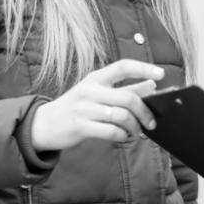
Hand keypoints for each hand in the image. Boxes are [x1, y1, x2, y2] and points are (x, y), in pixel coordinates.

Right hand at [30, 59, 164, 150]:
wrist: (44, 124)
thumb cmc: (77, 107)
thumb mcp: (97, 93)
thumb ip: (124, 89)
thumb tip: (152, 86)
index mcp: (96, 78)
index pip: (123, 66)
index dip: (143, 69)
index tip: (160, 75)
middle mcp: (90, 90)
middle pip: (127, 97)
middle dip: (145, 111)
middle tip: (151, 122)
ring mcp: (84, 108)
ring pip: (121, 115)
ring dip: (135, 126)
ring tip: (136, 131)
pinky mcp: (80, 126)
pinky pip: (110, 131)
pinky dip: (122, 135)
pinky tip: (123, 136)